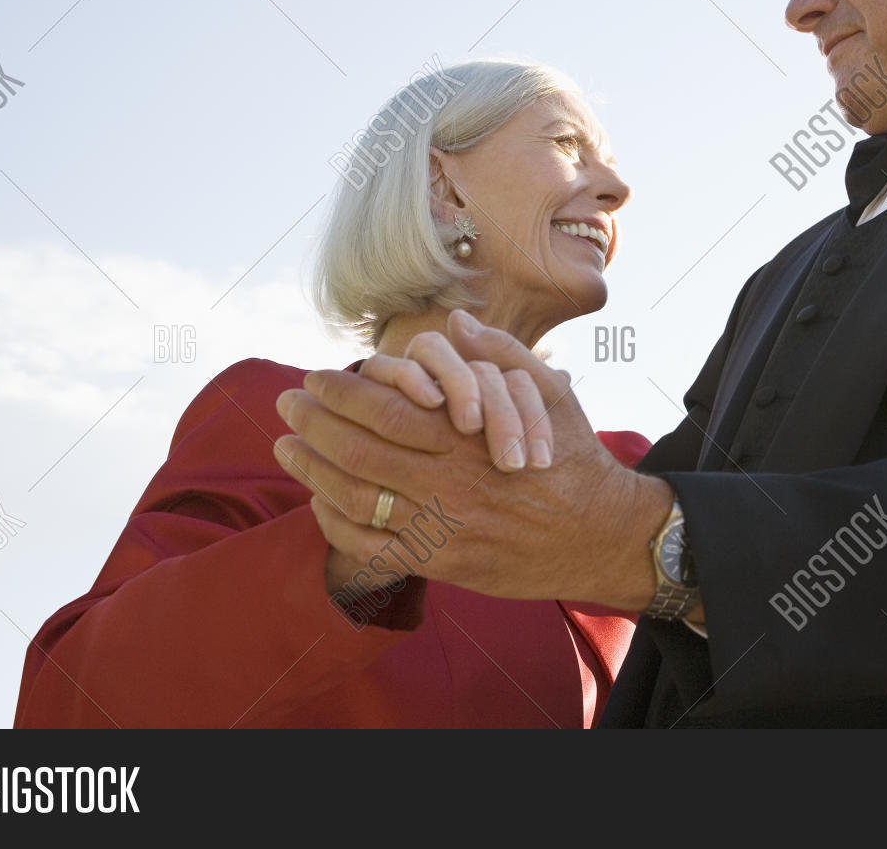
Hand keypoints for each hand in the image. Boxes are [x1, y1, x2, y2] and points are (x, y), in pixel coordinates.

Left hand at [275, 330, 553, 602]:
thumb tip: (458, 323)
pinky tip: (321, 502)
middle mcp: (448, 481)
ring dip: (313, 471)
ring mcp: (442, 526)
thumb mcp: (553, 393)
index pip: (386, 408)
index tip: (315, 376)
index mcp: (469, 436)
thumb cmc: (574, 458)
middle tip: (285, 405)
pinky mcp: (443, 563)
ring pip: (358, 498)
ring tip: (287, 449)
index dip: (341, 392)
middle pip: (359, 450)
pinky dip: (337, 525)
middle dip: (313, 424)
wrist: (601, 534)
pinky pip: (372, 547)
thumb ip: (503, 355)